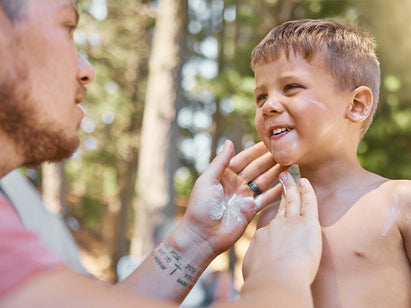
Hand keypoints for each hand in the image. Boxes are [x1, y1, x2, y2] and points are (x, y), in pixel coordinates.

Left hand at [179, 140, 286, 259]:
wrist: (202, 236)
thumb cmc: (200, 207)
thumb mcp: (207, 181)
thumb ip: (220, 162)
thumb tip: (229, 142)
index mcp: (225, 175)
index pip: (244, 159)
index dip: (256, 150)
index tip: (270, 141)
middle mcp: (236, 184)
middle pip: (257, 168)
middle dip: (270, 159)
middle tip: (286, 150)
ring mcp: (244, 197)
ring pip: (264, 181)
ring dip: (276, 172)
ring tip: (290, 162)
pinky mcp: (251, 210)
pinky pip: (267, 198)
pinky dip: (277, 191)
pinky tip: (287, 183)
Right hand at [242, 172, 321, 285]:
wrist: (275, 280)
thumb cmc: (263, 280)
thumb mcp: (252, 269)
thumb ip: (255, 263)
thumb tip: (254, 267)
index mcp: (262, 236)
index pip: (269, 223)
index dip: (271, 214)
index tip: (271, 208)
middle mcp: (275, 226)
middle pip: (279, 205)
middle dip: (279, 191)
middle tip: (279, 179)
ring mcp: (291, 222)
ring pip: (292, 199)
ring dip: (290, 185)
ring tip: (288, 175)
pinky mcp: (307, 224)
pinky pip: (308, 203)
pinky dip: (307, 191)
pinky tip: (305, 181)